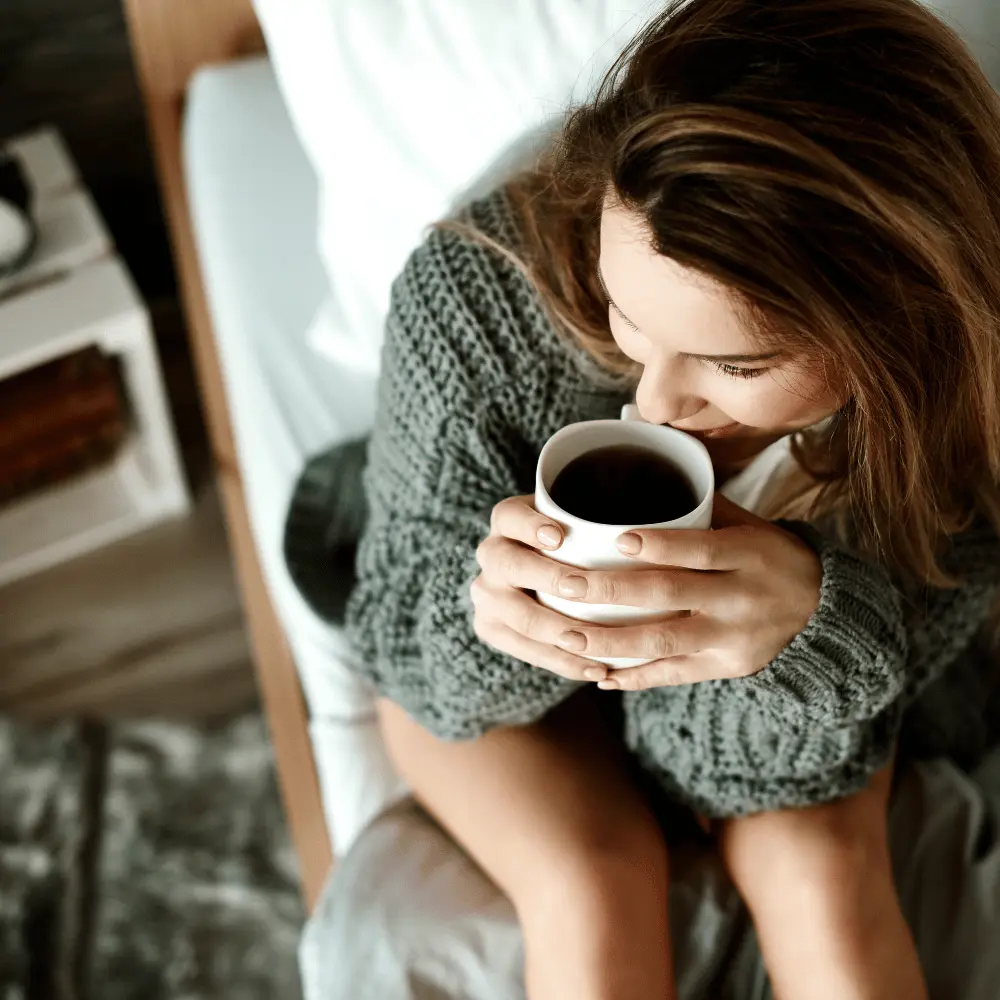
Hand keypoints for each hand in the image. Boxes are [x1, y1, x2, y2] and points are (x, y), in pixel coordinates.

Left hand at [471, 493, 820, 689]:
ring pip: (664, 643)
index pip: (701, 549)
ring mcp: (734, 637)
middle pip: (670, 596)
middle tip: (565, 586)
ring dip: (610, 644)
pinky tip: (598, 676)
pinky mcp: (727, 667)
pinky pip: (675, 675)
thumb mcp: (749, 523)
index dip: (660, 545)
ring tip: (566, 638)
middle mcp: (743, 597)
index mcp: (750, 553)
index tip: (617, 540)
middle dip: (611, 592)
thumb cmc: (767, 555)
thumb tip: (645, 455)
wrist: (823, 610)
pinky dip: (635, 678)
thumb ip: (700, 502)